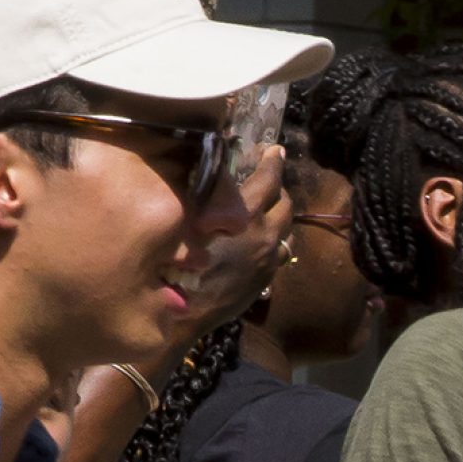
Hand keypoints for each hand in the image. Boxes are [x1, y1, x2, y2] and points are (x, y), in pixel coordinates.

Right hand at [181, 143, 294, 335]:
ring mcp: (269, 260)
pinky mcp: (266, 278)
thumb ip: (205, 198)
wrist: (186, 312)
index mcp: (246, 217)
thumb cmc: (176, 264)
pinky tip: (260, 238)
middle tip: (268, 178)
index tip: (276, 150)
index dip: (273, 162)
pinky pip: (280, 252)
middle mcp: (266, 236)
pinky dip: (275, 239)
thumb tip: (211, 177)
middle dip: (279, 188)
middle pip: (286, 204)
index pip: (269, 180)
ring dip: (279, 214)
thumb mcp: (187, 222)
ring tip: (267, 207)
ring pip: (286, 230)